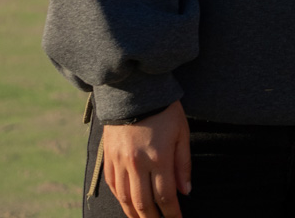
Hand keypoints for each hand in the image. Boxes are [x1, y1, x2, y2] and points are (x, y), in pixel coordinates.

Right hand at [101, 100, 191, 217]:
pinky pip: (113, 185)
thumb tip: (186, 191)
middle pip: (144, 203)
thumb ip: (183, 164)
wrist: (134, 89)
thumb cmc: (164, 109)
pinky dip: (121, 199)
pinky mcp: (108, 156)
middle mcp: (137, 163)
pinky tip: (128, 205)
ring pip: (125, 199)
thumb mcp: (182, 132)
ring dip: (135, 215)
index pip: (166, 196)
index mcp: (159, 157)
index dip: (172, 214)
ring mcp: (120, 161)